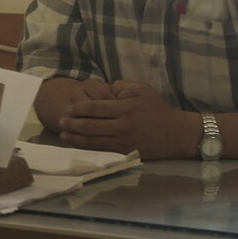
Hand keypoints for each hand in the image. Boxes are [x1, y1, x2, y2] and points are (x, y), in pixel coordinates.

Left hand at [58, 79, 196, 157]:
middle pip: (90, 125)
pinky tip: (78, 143)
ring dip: (75, 137)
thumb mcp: (142, 89)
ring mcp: (124, 141)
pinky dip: (87, 146)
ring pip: (93, 140)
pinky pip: (102, 149)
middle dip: (72, 123)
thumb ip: (120, 86)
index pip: (95, 108)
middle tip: (60, 120)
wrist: (177, 133)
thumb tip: (104, 88)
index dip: (78, 109)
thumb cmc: (157, 108)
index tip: (68, 108)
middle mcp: (123, 125)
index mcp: (125, 108)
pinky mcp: (126, 152)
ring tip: (63, 133)